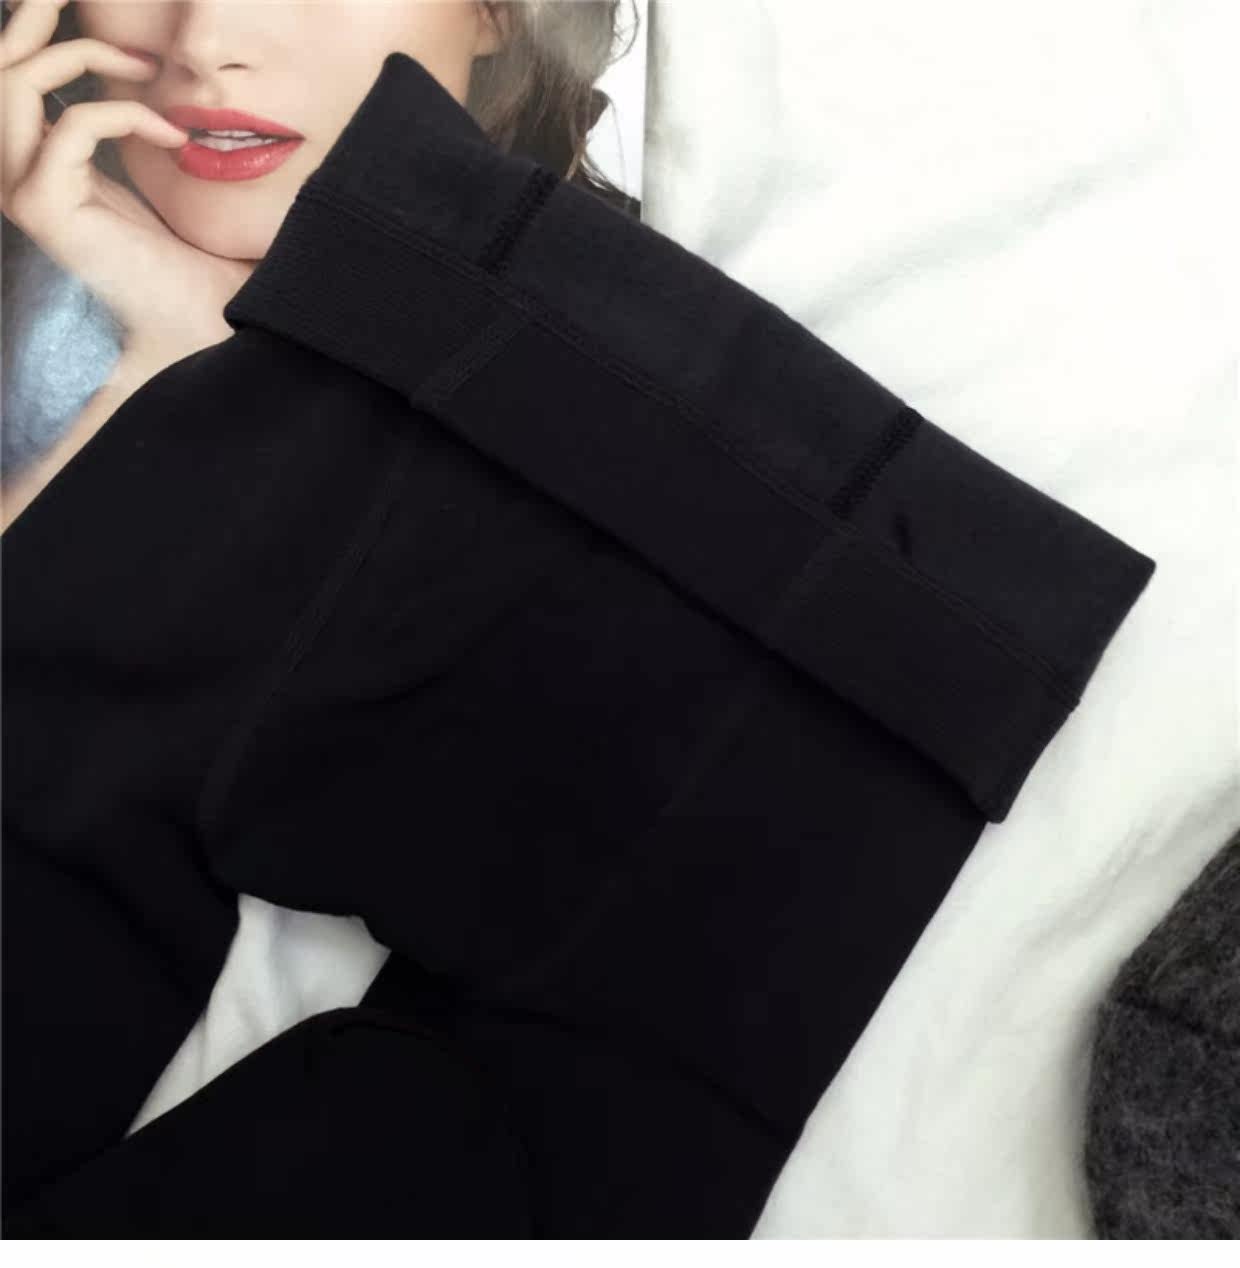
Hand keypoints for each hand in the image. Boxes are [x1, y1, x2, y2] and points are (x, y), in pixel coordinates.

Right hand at [0, 0, 252, 362]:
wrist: (211, 323)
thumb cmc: (197, 262)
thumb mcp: (160, 175)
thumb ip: (138, 127)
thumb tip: (161, 65)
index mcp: (40, 165)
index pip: (15, 77)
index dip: (42, 28)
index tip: (105, 17)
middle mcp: (17, 176)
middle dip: (36, 13)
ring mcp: (23, 193)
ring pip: (15, 81)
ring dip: (85, 55)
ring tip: (149, 69)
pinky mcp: (44, 210)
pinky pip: (72, 125)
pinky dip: (126, 113)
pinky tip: (173, 135)